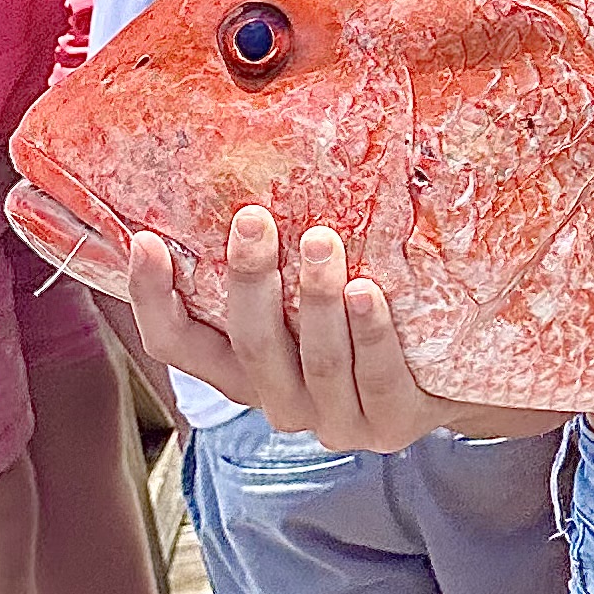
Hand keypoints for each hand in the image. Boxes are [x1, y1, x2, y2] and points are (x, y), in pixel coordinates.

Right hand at [127, 208, 505, 453]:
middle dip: (249, 280)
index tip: (146, 241)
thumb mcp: (305, 295)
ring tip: (321, 239)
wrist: (447, 378)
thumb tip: (238, 168)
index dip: (152, 300)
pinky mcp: (390, 425)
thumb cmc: (360, 320)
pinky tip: (366, 291)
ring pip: (316, 362)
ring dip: (315, 300)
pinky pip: (376, 379)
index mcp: (244, 370)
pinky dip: (369, 334)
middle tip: (252, 218)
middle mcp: (280, 402)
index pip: (177, 346)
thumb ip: (271, 261)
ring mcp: (334, 421)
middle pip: (249, 346)